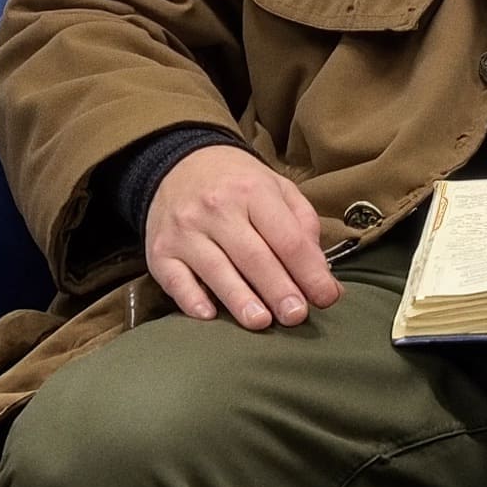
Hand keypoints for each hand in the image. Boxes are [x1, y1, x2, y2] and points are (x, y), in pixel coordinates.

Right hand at [146, 149, 342, 329]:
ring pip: (215, 269)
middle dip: (278, 289)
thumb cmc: (237, 185)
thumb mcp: (277, 190)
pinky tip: (209, 316)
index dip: (309, 271)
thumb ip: (304, 229)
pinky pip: (175, 280)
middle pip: (253, 256)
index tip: (326, 297)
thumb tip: (325, 280)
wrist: (178, 164)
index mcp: (253, 191)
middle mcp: (216, 208)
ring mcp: (185, 230)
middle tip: (296, 316)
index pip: (287, 237)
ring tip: (261, 322)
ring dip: (239, 299)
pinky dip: (191, 299)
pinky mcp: (160, 251)